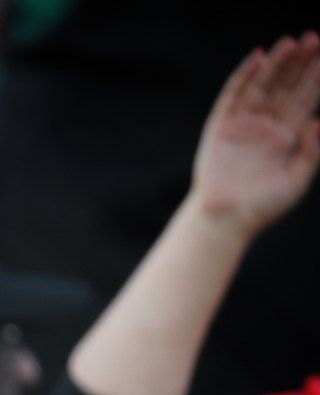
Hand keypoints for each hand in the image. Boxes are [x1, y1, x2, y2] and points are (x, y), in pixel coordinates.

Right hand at [191, 32, 319, 237]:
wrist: (226, 220)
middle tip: (312, 39)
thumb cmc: (263, 206)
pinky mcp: (220, 127)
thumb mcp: (298, 180)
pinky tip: (257, 58)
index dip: (315, 77)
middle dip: (299, 64)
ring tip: (289, 43)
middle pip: (285, 87)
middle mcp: (266, 126)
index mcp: (288, 136)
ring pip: (261, 86)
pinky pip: (233, 96)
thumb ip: (312, 152)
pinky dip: (244, 76)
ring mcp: (243, 125)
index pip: (305, 99)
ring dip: (275, 65)